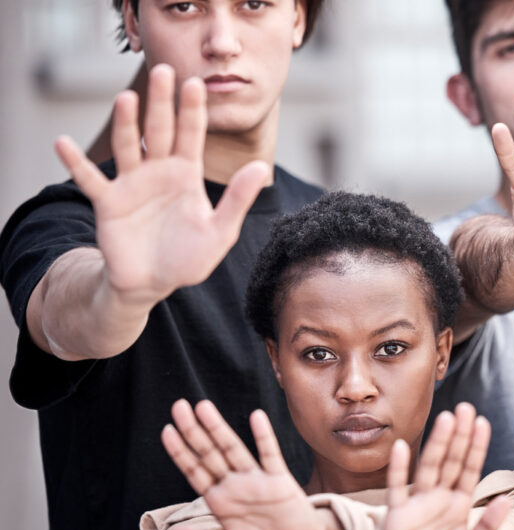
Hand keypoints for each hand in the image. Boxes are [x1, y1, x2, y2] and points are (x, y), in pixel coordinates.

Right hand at [54, 64, 268, 307]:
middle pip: (159, 130)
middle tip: (163, 70)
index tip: (195, 83)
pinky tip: (62, 142)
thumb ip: (238, 199)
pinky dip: (75, 162)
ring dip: (126, 124)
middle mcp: (158, 172)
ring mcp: (131, 184)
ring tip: (126, 99)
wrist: (152, 283)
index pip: (191, 135)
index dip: (193, 110)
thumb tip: (260, 167)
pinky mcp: (108, 202)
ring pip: (128, 146)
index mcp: (186, 174)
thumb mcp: (220, 231)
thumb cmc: (188, 257)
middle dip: (161, 102)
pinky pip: (89, 179)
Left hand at [161, 399, 342, 529]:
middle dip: (193, 431)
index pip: (194, 471)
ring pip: (233, 448)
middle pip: (209, 453)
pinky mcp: (279, 479)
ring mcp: (256, 479)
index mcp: (219, 500)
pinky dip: (263, 436)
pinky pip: (270, 454)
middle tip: (178, 406)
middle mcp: (235, 484)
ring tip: (203, 407)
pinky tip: (256, 417)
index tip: (166, 430)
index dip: (180, 452)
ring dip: (218, 428)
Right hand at [378, 403, 510, 529]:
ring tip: (446, 419)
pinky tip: (401, 448)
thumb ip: (487, 527)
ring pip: (429, 467)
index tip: (483, 422)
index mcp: (458, 504)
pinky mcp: (397, 515)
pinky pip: (397, 488)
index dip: (476, 446)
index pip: (470, 469)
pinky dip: (399, 469)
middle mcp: (438, 498)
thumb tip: (507, 501)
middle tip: (466, 407)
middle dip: (459, 436)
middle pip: (451, 460)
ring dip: (437, 444)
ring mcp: (417, 503)